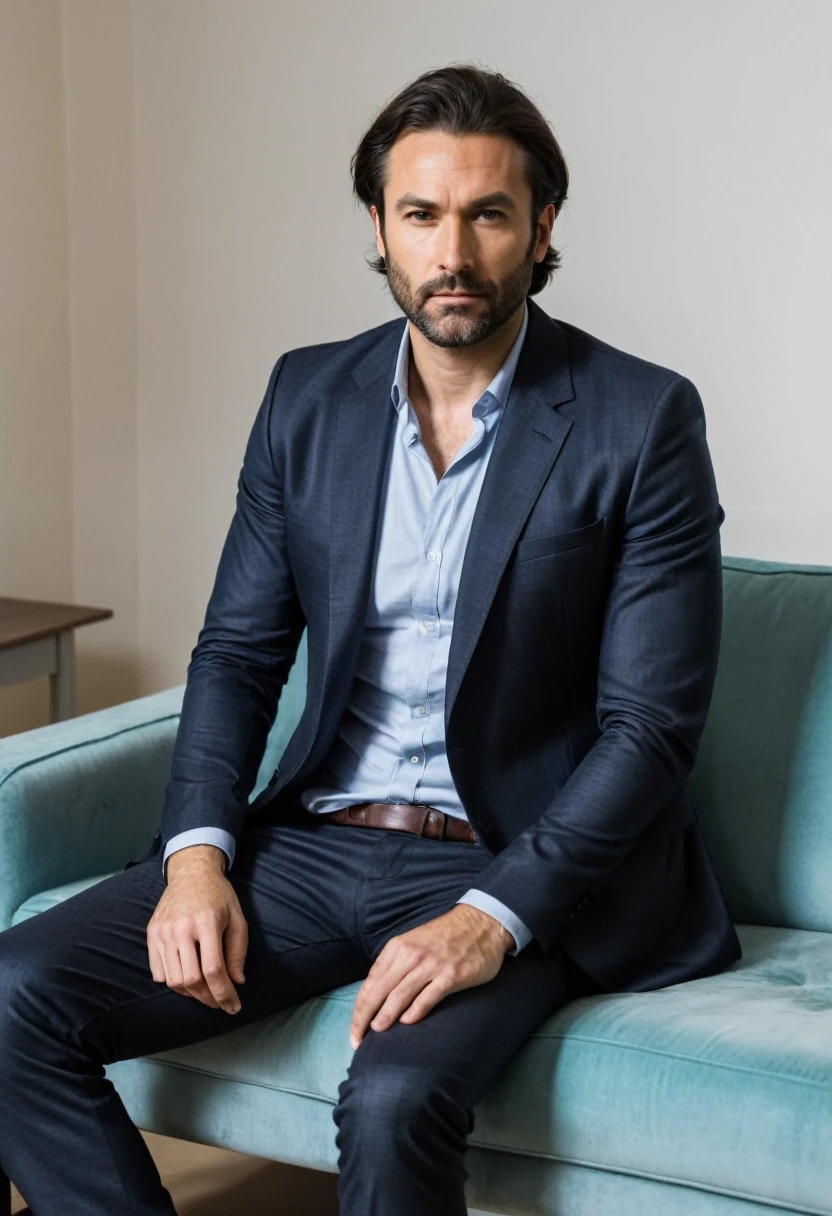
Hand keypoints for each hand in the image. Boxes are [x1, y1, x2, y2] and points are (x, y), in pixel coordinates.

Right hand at [147, 845, 247, 1014]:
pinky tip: (187, 979)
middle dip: (208, 998)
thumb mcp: (237, 918)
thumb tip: (236, 982)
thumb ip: (238, 951)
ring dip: (191, 994)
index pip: (213, 970)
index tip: (234, 1007)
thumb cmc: (219, 895)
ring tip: (205, 992)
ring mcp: (163, 931)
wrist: (191, 872)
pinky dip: (173, 983)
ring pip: (173, 980)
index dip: (224, 994)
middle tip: (220, 1002)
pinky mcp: (152, 933)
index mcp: (206, 922)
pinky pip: (158, 971)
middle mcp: (181, 928)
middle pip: (191, 980)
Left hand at [350, 903, 514, 1049]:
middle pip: (379, 992)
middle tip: (358, 1040)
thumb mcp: (413, 942)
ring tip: (377, 1033)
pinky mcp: (451, 976)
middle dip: (365, 1018)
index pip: (370, 983)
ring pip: (399, 996)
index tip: (354, 1030)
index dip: (359, 1009)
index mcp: (397, 947)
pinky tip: (407, 1023)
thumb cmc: (444, 936)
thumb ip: (395, 964)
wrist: (481, 922)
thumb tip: (375, 995)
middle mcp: (411, 956)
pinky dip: (414, 1013)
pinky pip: (427, 998)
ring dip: (385, 1017)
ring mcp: (431, 966)